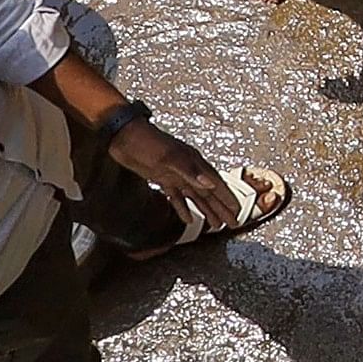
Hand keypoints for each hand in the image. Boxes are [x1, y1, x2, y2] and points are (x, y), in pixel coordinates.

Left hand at [108, 119, 239, 230]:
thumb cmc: (148, 143)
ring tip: (216, 224)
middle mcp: (189, 169)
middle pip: (209, 193)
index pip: (216, 183)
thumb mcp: (169, 157)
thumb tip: (210, 185)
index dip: (227, 198)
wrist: (123, 136)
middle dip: (221, 208)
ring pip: (196, 196)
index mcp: (194, 163)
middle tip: (232, 223)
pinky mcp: (162, 179)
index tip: (238, 211)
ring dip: (206, 210)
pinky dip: (183, 208)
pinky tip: (188, 219)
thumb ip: (190, 172)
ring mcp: (176, 175)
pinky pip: (177, 197)